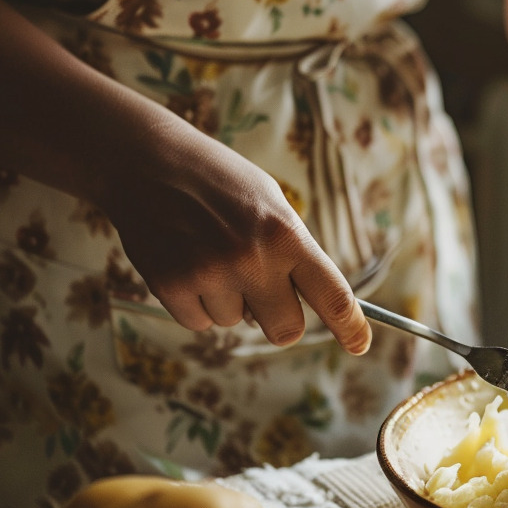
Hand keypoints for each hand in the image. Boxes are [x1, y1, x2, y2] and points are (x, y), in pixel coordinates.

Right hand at [99, 118, 371, 353]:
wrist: (147, 161)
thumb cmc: (219, 182)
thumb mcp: (271, 204)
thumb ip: (294, 252)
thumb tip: (309, 303)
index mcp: (287, 235)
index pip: (334, 296)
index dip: (351, 328)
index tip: (359, 346)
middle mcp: (253, 259)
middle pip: (286, 330)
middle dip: (279, 319)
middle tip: (263, 292)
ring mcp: (210, 274)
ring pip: (235, 324)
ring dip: (228, 301)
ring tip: (210, 255)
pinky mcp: (172, 286)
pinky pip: (199, 323)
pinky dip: (196, 304)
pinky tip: (186, 263)